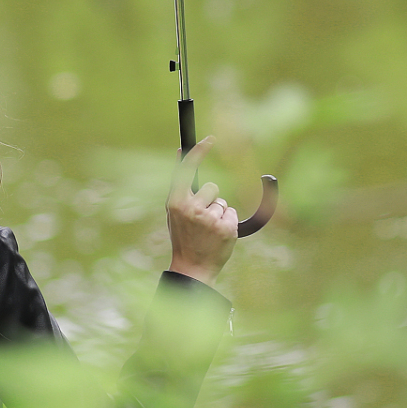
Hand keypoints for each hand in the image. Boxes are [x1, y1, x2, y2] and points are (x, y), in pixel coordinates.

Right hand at [167, 137, 235, 285]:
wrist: (191, 268)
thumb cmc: (183, 236)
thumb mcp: (174, 210)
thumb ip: (179, 184)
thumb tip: (180, 150)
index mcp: (175, 202)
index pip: (188, 169)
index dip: (199, 151)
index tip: (210, 139)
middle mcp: (191, 208)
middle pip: (212, 187)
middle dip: (210, 200)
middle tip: (200, 220)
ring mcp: (209, 219)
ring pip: (223, 202)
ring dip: (219, 214)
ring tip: (208, 231)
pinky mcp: (225, 229)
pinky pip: (232, 214)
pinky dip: (228, 223)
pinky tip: (218, 236)